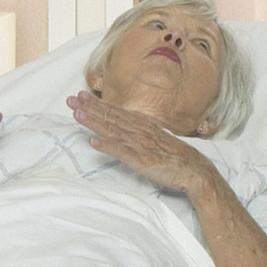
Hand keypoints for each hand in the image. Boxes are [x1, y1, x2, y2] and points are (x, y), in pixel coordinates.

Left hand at [67, 90, 211, 194]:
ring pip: (113, 130)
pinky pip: (122, 152)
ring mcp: (141, 145)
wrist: (196, 171)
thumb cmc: (176, 157)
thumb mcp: (157, 139)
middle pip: (112, 117)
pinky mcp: (143, 160)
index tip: (81, 96)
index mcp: (144, 125)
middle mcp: (141, 131)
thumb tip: (125, 127)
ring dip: (94, 122)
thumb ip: (140, 132)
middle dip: (90, 108)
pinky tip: (93, 142)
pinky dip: (108, 146)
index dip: (98, 104)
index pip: (117, 112)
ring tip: (77, 114)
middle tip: (71, 99)